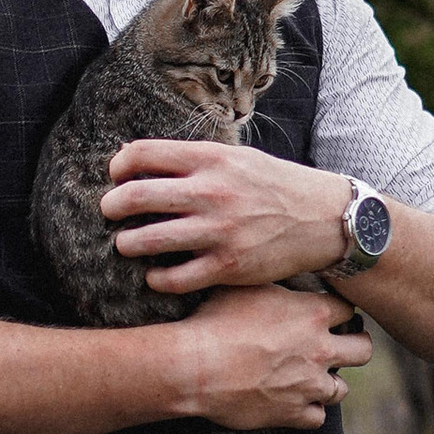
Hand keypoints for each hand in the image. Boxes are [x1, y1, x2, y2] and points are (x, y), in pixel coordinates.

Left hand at [100, 140, 351, 292]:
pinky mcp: (227, 267)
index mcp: (211, 159)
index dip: (119, 166)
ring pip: (146, 240)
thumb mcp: (237, 158)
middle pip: (135, 196)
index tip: (117, 177)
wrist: (323, 219)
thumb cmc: (274, 185)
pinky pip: (173, 278)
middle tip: (109, 213)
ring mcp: (218, 232)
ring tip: (127, 244)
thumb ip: (191, 158)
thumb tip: (134, 156)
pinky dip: (156, 278)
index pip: (142, 154)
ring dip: (127, 243)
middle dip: (112, 206)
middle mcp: (211, 193)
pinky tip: (155, 274)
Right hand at [162, 282, 371, 432]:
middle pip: (363, 349)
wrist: (194, 366)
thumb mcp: (245, 287)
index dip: (340, 313)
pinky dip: (308, 411)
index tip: (329, 316)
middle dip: (354, 347)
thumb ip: (274, 287)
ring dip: (329, 383)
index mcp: (312, 313)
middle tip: (338, 347)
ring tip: (311, 379)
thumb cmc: (213, 321)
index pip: (349, 309)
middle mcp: (319, 349)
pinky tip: (293, 403)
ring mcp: (309, 384)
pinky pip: (317, 418)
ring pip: (341, 389)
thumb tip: (277, 276)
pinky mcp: (293, 413)